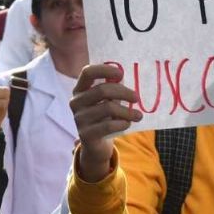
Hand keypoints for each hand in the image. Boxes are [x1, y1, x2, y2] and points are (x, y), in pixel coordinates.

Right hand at [70, 64, 141, 181]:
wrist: (95, 144)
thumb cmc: (104, 117)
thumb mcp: (106, 101)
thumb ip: (113, 89)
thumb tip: (132, 77)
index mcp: (80, 90)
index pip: (88, 72)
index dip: (104, 70)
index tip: (121, 74)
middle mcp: (76, 102)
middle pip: (102, 90)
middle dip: (124, 92)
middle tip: (137, 98)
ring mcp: (79, 118)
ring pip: (108, 108)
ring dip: (128, 111)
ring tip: (138, 115)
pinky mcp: (85, 134)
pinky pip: (108, 125)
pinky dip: (122, 123)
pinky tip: (127, 124)